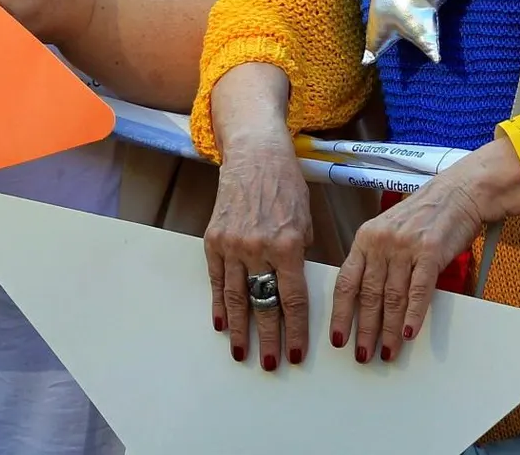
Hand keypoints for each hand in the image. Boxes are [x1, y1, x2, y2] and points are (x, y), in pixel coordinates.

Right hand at [204, 136, 316, 370]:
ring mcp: (233, 245)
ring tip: (243, 354)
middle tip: (271, 364)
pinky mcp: (214, 241)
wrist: (255, 155)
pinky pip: (216, 281)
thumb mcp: (306, 219)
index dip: (295, 329)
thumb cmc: (286, 185)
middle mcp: (259, 248)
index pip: (293, 299)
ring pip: (236, 298)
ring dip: (241, 330)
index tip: (295, 353)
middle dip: (269, 338)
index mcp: (288, 245)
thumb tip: (294, 286)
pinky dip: (219, 305)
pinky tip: (223, 325)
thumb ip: (300, 254)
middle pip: (264, 304)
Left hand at [332, 167, 488, 365]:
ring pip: (392, 297)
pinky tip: (409, 332)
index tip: (338, 338)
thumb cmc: (425, 214)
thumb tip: (368, 301)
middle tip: (363, 354)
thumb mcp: (389, 230)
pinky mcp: (431, 252)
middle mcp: (381, 242)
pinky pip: (419, 290)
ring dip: (389, 329)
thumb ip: (376, 260)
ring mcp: (406, 247)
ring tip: (388, 351)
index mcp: (365, 238)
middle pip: (368, 294)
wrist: (459, 192)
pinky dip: (413, 314)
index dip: (341, 314)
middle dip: (365, 329)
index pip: (346, 282)